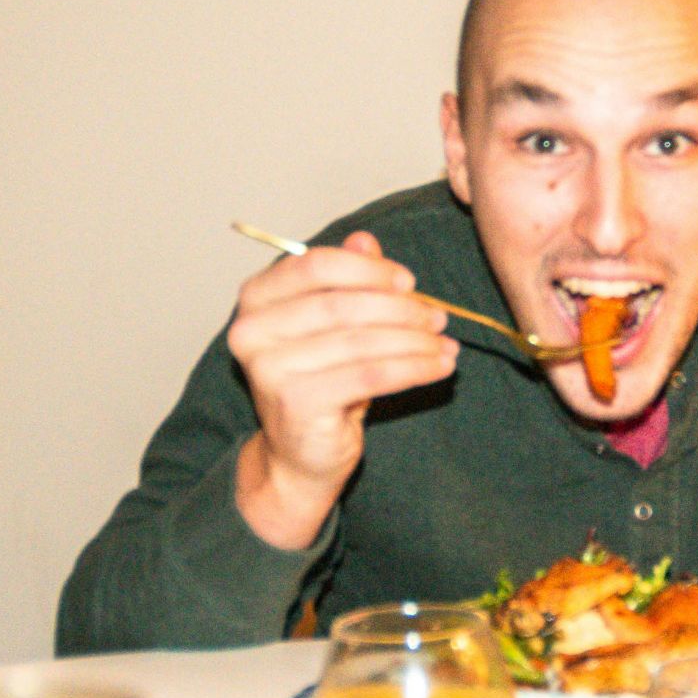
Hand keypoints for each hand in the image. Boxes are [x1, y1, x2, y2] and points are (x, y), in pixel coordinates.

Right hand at [227, 231, 456, 547]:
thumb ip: (344, 280)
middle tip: (438, 315)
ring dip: (414, 340)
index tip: (409, 281)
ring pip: (361, 342)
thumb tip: (365, 241)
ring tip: (445, 343)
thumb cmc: (318, 382)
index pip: (315, 266)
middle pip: (341, 304)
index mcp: (256, 299)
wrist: (298, 456)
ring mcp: (270, 369)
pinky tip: (439, 366)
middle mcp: (252, 331)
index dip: (369, 270)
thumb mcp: (331, 325)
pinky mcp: (297, 403)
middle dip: (400, 308)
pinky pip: (371, 376)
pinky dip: (413, 368)